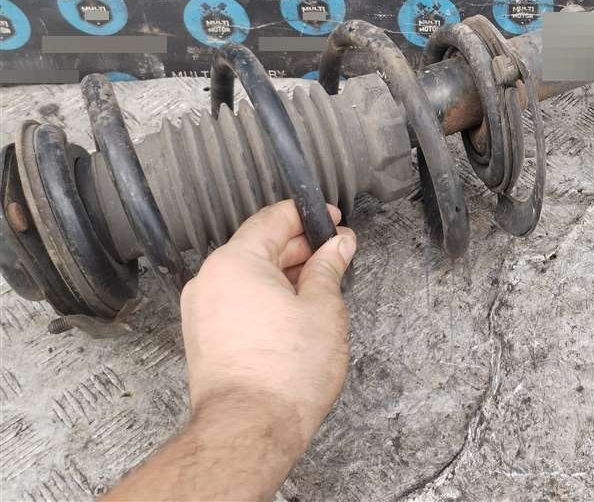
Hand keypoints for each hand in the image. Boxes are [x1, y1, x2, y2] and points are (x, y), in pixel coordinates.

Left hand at [180, 200, 355, 453]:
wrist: (250, 429)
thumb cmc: (284, 374)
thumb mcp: (323, 308)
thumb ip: (329, 268)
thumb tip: (338, 246)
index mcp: (235, 262)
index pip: (273, 218)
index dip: (308, 215)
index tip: (331, 221)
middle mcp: (210, 281)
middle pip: (259, 246)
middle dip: (301, 247)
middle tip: (336, 253)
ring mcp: (203, 311)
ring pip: (249, 275)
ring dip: (285, 273)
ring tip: (322, 284)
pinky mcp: (206, 337)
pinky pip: (238, 300)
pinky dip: (267, 297)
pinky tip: (296, 310)